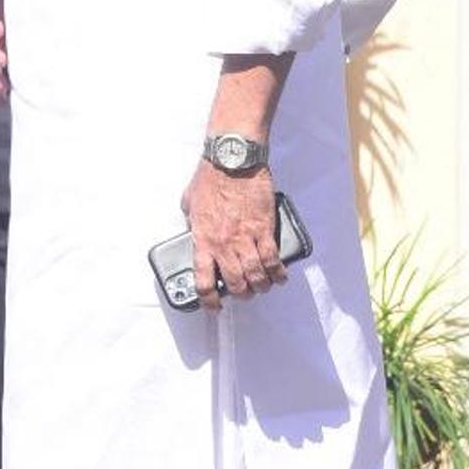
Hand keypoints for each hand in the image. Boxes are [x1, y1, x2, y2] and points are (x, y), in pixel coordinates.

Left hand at [181, 162, 283, 314]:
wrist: (232, 160)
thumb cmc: (210, 177)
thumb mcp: (189, 203)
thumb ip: (192, 223)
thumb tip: (194, 231)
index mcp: (203, 240)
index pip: (204, 281)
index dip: (209, 300)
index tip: (214, 307)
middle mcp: (224, 244)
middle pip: (235, 283)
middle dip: (241, 294)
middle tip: (244, 294)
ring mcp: (246, 238)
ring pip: (256, 275)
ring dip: (260, 286)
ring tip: (262, 287)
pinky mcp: (264, 229)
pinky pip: (273, 259)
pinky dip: (278, 272)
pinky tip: (279, 276)